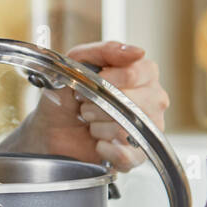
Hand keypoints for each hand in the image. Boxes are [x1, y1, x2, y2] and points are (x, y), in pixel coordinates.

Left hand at [36, 40, 169, 171]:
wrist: (52, 129)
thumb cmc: (68, 95)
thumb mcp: (78, 62)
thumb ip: (105, 50)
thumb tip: (136, 52)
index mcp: (144, 73)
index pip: (135, 73)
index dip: (106, 80)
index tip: (90, 83)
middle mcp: (153, 100)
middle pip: (134, 103)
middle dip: (100, 105)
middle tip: (86, 106)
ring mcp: (149, 129)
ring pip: (128, 128)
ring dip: (98, 127)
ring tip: (92, 124)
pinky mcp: (139, 155)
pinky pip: (126, 154)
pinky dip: (104, 149)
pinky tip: (97, 143)